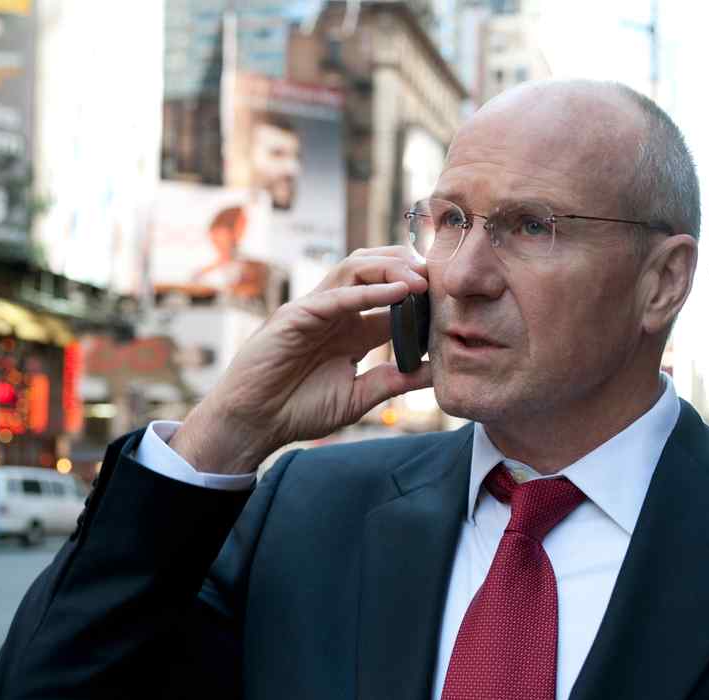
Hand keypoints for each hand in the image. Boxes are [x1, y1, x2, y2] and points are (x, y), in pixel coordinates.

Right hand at [171, 246, 433, 473]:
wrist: (255, 422)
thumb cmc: (299, 410)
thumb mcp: (358, 396)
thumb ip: (393, 381)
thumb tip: (436, 372)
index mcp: (352, 329)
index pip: (393, 300)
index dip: (423, 296)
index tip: (453, 299)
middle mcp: (337, 312)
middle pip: (376, 270)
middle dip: (409, 267)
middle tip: (442, 278)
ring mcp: (316, 309)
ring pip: (356, 268)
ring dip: (392, 269)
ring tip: (422, 279)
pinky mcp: (296, 315)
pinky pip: (336, 295)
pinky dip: (368, 291)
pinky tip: (397, 292)